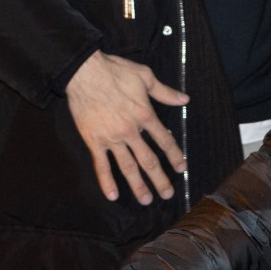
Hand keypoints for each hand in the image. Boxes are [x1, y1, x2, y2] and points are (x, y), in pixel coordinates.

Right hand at [65, 49, 188, 205]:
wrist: (85, 72)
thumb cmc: (116, 71)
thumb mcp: (145, 75)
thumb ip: (165, 92)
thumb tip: (184, 99)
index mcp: (145, 114)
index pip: (164, 140)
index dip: (174, 155)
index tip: (181, 168)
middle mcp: (131, 130)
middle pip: (148, 159)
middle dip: (160, 179)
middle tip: (167, 194)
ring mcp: (112, 138)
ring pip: (128, 167)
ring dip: (138, 186)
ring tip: (146, 200)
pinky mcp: (94, 141)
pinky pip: (101, 165)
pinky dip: (106, 182)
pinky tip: (112, 195)